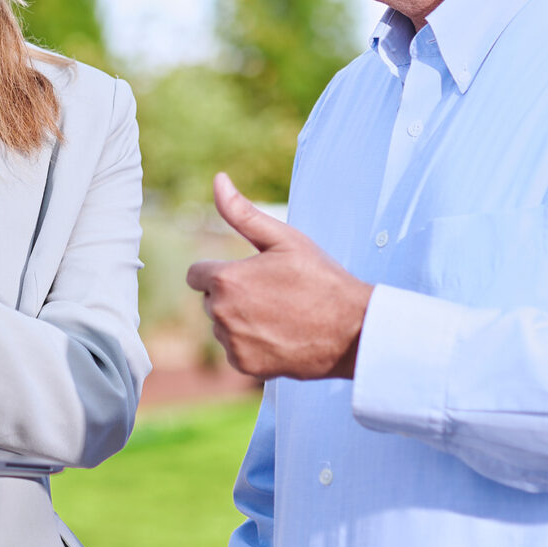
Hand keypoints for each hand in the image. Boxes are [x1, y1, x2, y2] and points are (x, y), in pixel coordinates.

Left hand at [185, 174, 372, 380]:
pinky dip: (251, 345)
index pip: (195, 275)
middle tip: (272, 293)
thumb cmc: (320, 280)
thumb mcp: (284, 239)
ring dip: (240, 321)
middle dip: (231, 295)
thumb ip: (242, 213)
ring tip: (280, 315)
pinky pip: (235, 351)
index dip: (220, 271)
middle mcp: (221, 314)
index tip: (247, 274)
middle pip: (210, 301)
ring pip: (222, 327)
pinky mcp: (245, 366)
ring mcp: (232, 343)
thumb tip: (218, 180)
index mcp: (225, 280)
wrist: (352, 330)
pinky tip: (280, 336)